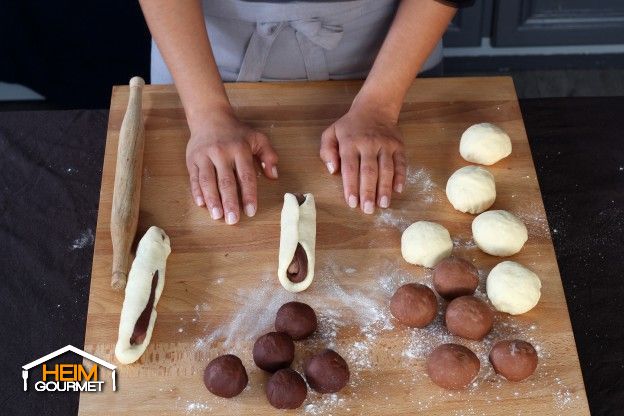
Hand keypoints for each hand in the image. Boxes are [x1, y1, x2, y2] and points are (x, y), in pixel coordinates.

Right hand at [186, 109, 277, 223]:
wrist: (209, 116)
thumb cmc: (237, 132)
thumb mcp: (257, 138)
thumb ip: (268, 156)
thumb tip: (274, 176)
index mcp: (240, 149)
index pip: (246, 176)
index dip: (248, 195)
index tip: (250, 211)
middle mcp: (221, 153)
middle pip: (226, 181)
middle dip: (230, 202)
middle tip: (232, 220)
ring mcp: (204, 156)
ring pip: (207, 181)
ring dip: (212, 200)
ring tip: (217, 216)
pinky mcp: (192, 159)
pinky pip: (194, 177)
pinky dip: (196, 191)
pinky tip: (201, 203)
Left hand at [319, 100, 405, 213]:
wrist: (375, 108)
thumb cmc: (349, 126)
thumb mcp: (331, 133)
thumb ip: (327, 151)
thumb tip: (333, 170)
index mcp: (350, 142)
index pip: (350, 168)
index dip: (351, 186)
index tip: (352, 203)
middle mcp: (368, 143)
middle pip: (369, 171)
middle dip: (368, 192)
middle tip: (368, 210)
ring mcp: (385, 144)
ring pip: (386, 168)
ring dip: (385, 188)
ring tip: (383, 204)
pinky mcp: (398, 145)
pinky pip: (401, 162)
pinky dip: (401, 176)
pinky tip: (398, 190)